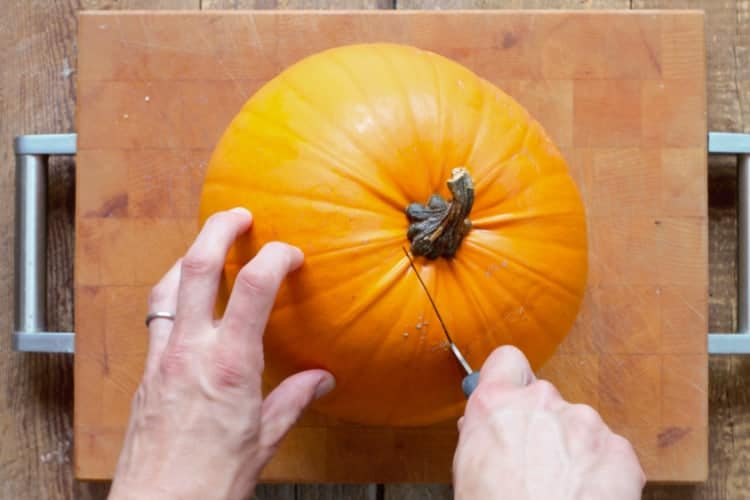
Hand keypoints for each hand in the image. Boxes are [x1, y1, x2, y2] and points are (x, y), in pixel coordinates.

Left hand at [108, 208, 334, 499]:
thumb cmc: (210, 481)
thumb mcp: (265, 439)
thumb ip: (294, 399)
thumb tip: (321, 379)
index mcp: (229, 364)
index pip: (252, 286)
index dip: (275, 257)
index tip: (291, 253)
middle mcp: (190, 351)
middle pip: (196, 267)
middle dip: (217, 230)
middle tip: (238, 215)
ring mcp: (161, 359)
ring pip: (167, 287)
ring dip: (188, 257)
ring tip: (207, 248)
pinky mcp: (145, 374)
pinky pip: (156, 318)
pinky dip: (173, 295)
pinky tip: (187, 303)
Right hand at [453, 346, 644, 499]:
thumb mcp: (467, 470)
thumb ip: (482, 436)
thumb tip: (489, 430)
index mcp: (496, 404)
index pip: (507, 360)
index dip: (511, 379)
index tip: (513, 395)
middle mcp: (541, 401)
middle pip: (546, 400)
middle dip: (544, 427)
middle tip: (537, 466)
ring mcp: (584, 422)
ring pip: (580, 428)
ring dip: (574, 452)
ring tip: (564, 491)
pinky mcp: (619, 450)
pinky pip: (610, 454)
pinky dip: (603, 475)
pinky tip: (587, 499)